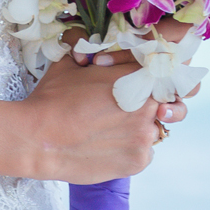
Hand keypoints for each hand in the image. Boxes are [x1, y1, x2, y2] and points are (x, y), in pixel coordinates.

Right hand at [19, 49, 193, 182]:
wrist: (38, 138)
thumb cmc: (52, 99)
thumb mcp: (71, 64)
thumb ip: (90, 54)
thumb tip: (85, 48)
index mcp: (139, 75)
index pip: (171, 73)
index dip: (163, 80)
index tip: (154, 86)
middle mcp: (149, 104)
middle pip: (170, 104)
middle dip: (156, 107)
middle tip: (135, 111)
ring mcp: (146, 134)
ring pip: (156, 131)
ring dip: (140, 130)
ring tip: (112, 131)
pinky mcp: (139, 161)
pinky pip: (145, 154)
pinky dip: (131, 151)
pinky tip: (108, 147)